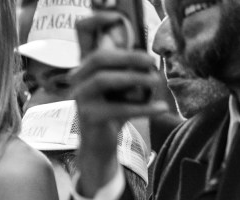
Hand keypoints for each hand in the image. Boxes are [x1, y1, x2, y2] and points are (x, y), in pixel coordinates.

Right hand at [71, 21, 166, 196]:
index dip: (95, 19)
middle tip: (151, 63)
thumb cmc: (114, 109)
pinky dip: (144, 108)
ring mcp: (81, 98)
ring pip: (105, 80)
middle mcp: (79, 79)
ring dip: (135, 79)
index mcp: (88, 65)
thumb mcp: (122, 84)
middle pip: (97, 57)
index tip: (114, 14)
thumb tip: (152, 52)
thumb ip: (130, 66)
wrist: (100, 145)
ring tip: (156, 83)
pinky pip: (118, 108)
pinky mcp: (90, 117)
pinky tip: (161, 108)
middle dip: (128, 56)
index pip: (82, 33)